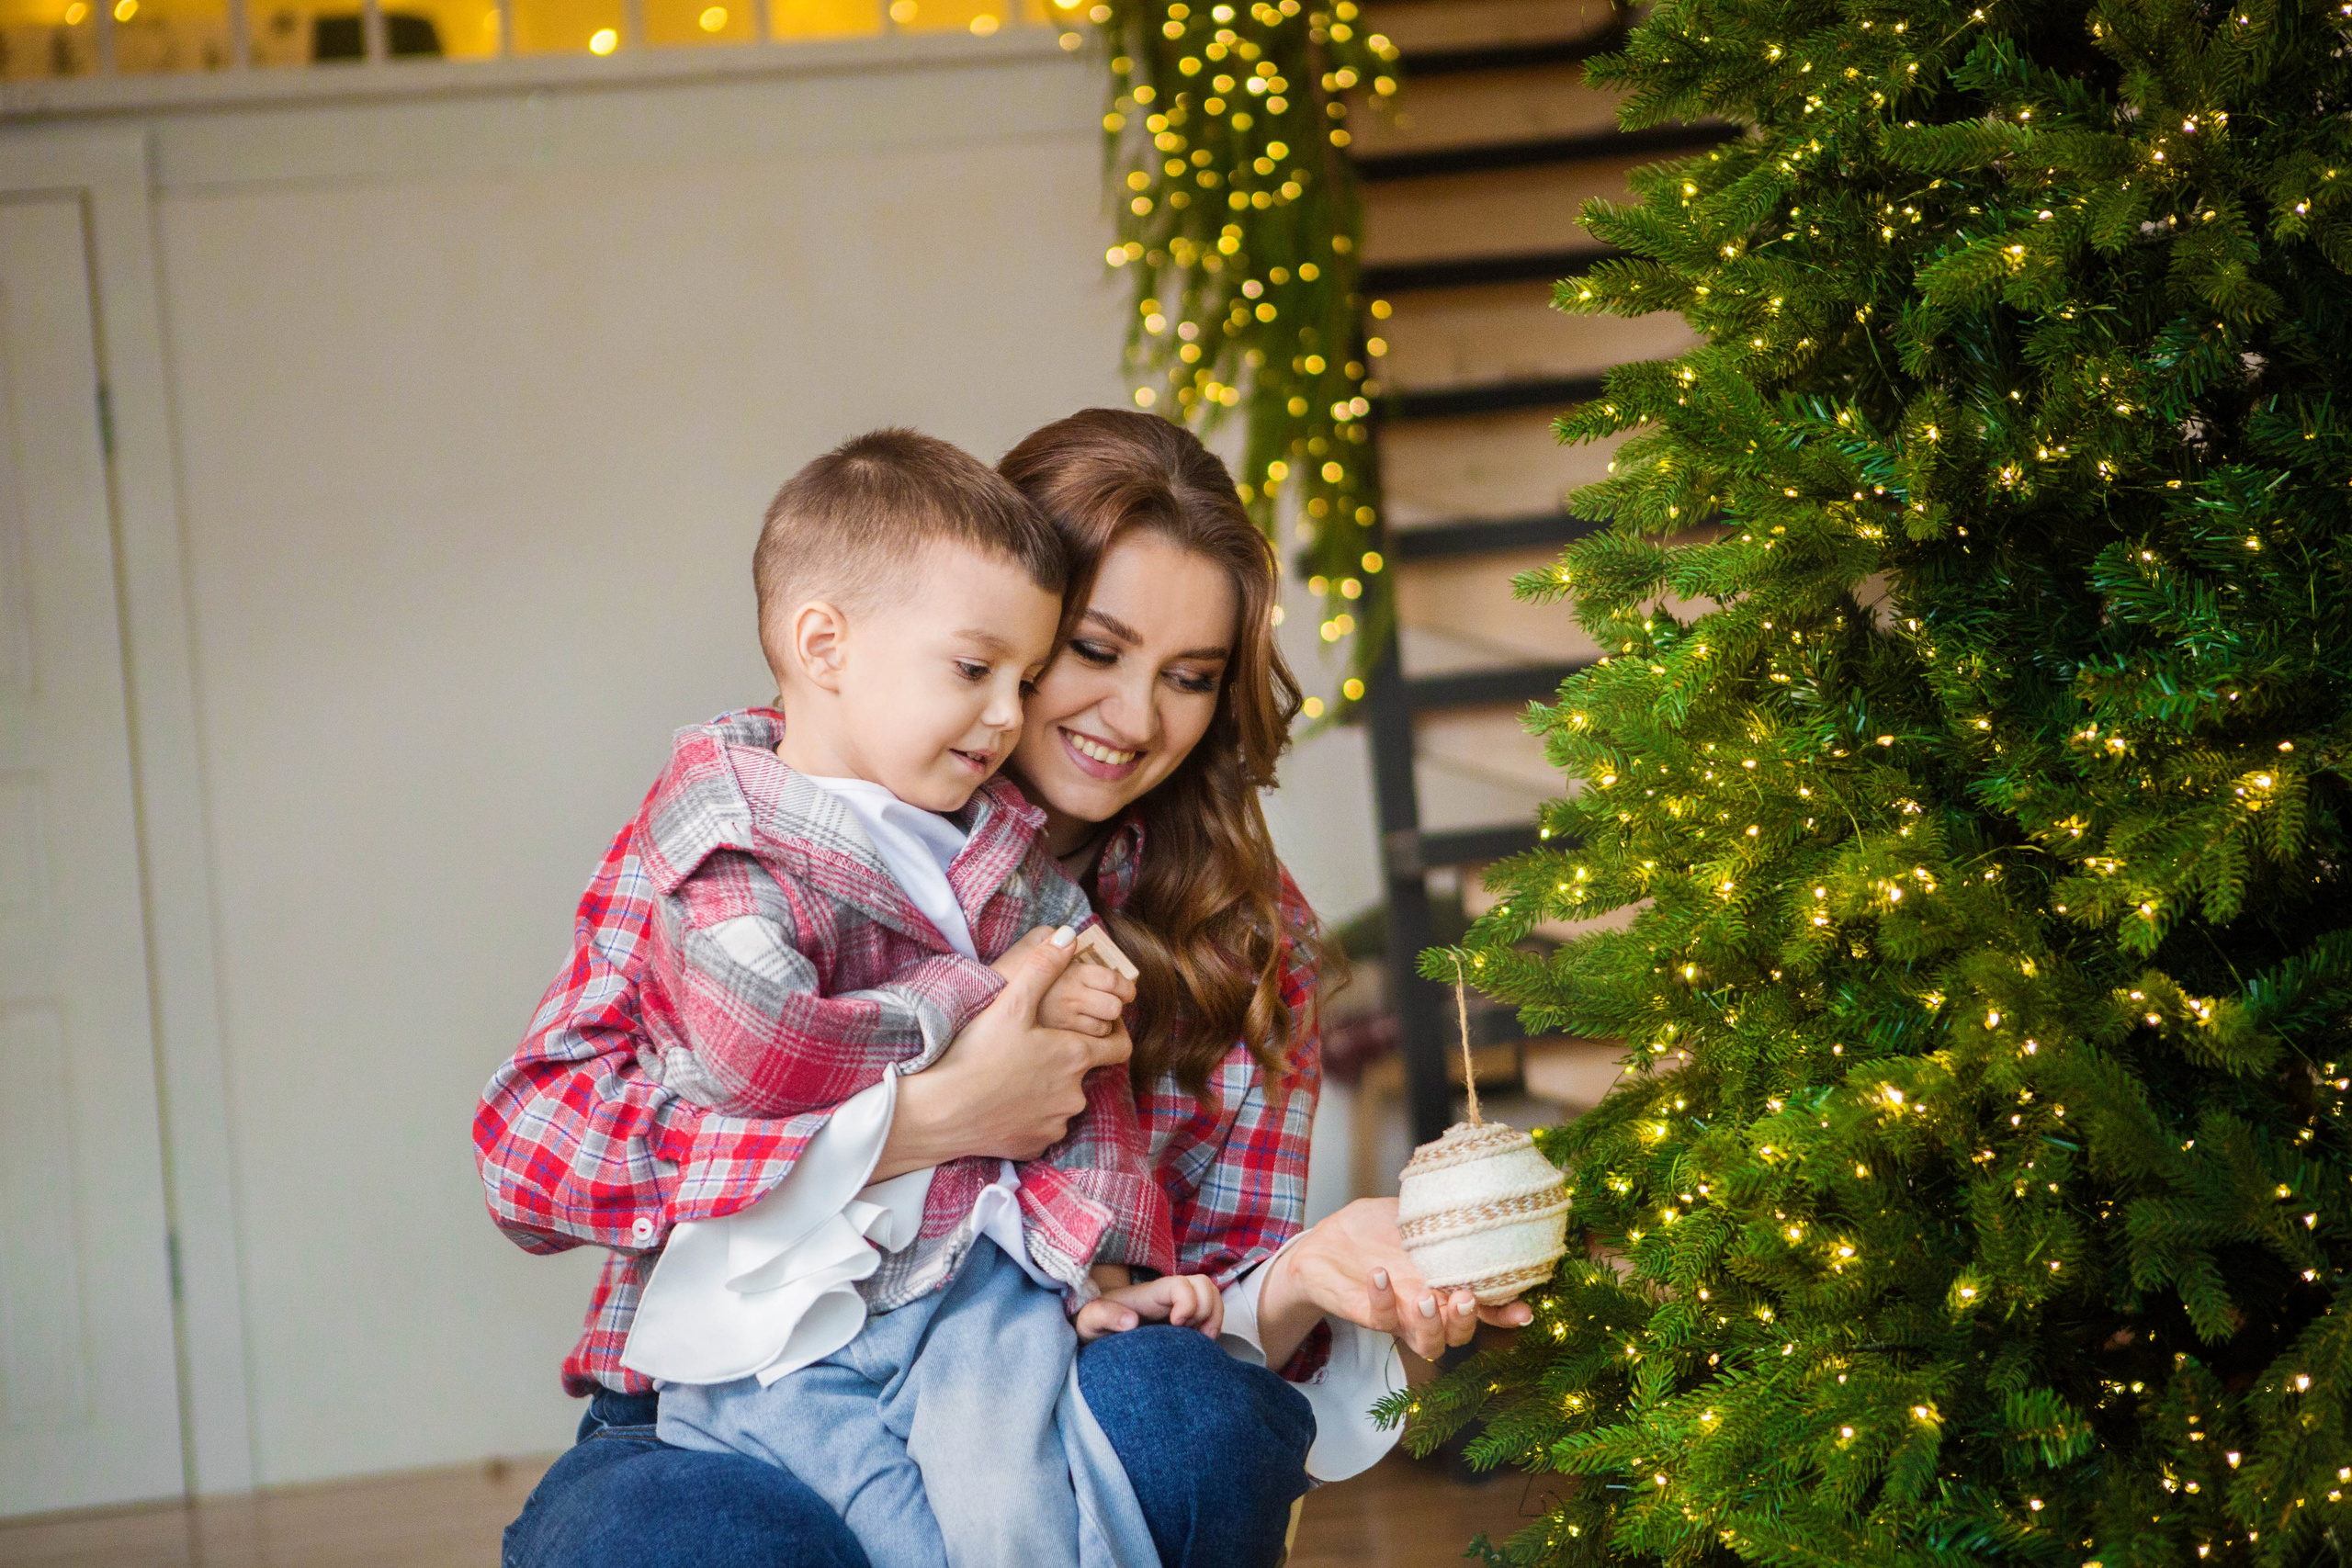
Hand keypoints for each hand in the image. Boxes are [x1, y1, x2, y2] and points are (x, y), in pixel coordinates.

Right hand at [876, 929, 1131, 1175]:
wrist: (940, 1112)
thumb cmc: (976, 1053)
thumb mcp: (1011, 1003)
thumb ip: (1043, 967)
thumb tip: (1069, 935)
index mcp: (1075, 1056)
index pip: (1120, 1047)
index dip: (1114, 1035)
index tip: (1100, 1029)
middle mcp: (1075, 1094)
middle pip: (1085, 1074)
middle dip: (1065, 1062)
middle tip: (1032, 1049)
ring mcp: (1056, 1123)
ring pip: (1062, 1101)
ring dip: (1047, 1089)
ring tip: (1012, 1075)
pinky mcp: (1035, 1144)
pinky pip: (1041, 1126)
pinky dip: (1029, 1115)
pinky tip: (1003, 1101)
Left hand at [1074, 1273, 1224, 1341]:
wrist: (1096, 1335)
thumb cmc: (1093, 1325)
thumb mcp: (1089, 1320)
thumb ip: (1103, 1315)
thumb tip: (1131, 1322)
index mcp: (1150, 1294)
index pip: (1182, 1284)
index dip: (1188, 1301)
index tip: (1176, 1324)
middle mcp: (1169, 1298)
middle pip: (1204, 1285)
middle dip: (1207, 1308)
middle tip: (1194, 1333)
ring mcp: (1178, 1309)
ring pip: (1212, 1297)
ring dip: (1214, 1317)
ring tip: (1201, 1340)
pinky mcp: (1184, 1324)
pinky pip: (1210, 1316)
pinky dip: (1213, 1328)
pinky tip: (1199, 1346)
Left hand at [1255, 1197, 1532, 1363]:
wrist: (1321, 1245)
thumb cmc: (1370, 1231)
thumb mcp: (1407, 1215)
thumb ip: (1436, 1211)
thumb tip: (1468, 1189)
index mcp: (1444, 1284)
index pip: (1484, 1306)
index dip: (1506, 1313)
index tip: (1525, 1310)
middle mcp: (1426, 1307)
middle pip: (1460, 1334)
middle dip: (1467, 1321)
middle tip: (1464, 1297)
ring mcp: (1397, 1315)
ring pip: (1426, 1342)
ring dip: (1430, 1324)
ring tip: (1424, 1297)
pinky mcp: (1365, 1314)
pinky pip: (1379, 1319)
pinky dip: (1381, 1299)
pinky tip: (1378, 1274)